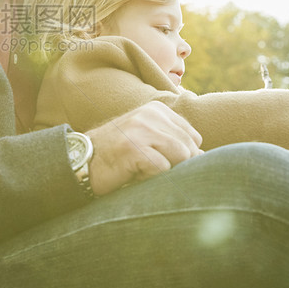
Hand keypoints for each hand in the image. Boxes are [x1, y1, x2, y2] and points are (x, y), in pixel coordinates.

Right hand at [86, 101, 202, 195]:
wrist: (81, 160)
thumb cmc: (117, 154)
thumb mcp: (146, 137)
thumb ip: (173, 140)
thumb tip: (207, 157)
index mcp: (157, 109)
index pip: (193, 137)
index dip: (183, 156)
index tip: (159, 160)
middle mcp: (150, 115)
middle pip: (190, 148)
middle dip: (177, 166)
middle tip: (150, 169)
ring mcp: (141, 130)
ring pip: (180, 157)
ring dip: (163, 171)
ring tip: (141, 169)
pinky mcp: (134, 148)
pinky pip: (162, 169)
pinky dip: (150, 178)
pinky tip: (131, 173)